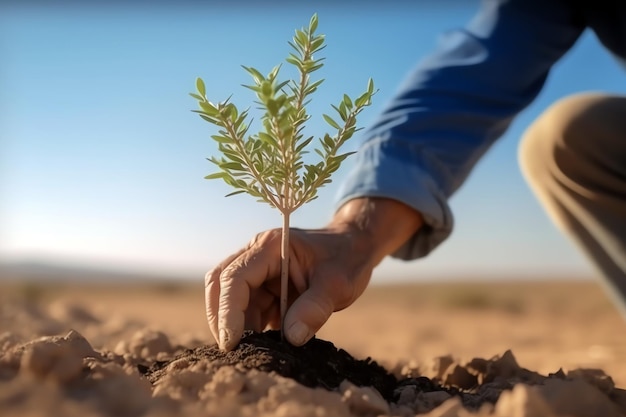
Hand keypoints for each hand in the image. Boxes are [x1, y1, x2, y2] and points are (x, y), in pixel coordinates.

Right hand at [205, 197, 423, 349]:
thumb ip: (314, 308)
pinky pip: (248, 309)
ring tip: (254, 350)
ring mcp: (258, 271)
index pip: (235, 278)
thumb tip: (291, 339)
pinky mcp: (264, 287)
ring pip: (231, 300)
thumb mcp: (337, 284)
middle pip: (221, 285)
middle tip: (232, 350)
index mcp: (269, 246)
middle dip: (222, 318)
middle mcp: (256, 255)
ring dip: (238, 325)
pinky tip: (264, 344)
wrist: (355, 247)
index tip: (231, 341)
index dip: (229, 310)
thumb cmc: (347, 258)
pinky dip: (251, 327)